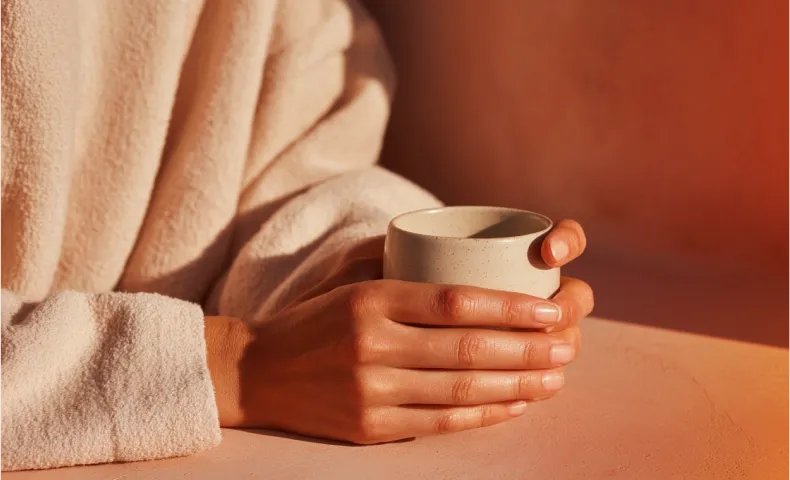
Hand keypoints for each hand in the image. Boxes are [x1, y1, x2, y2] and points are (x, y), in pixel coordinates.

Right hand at [205, 219, 591, 443]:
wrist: (257, 372)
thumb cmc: (312, 319)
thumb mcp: (345, 278)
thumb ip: (396, 259)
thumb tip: (456, 245)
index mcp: (370, 300)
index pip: (455, 302)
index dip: (511, 307)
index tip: (549, 310)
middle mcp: (372, 345)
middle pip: (468, 349)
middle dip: (528, 349)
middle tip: (567, 345)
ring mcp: (370, 391)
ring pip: (461, 389)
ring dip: (517, 385)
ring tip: (554, 377)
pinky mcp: (370, 427)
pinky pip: (440, 422)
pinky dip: (483, 414)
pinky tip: (514, 404)